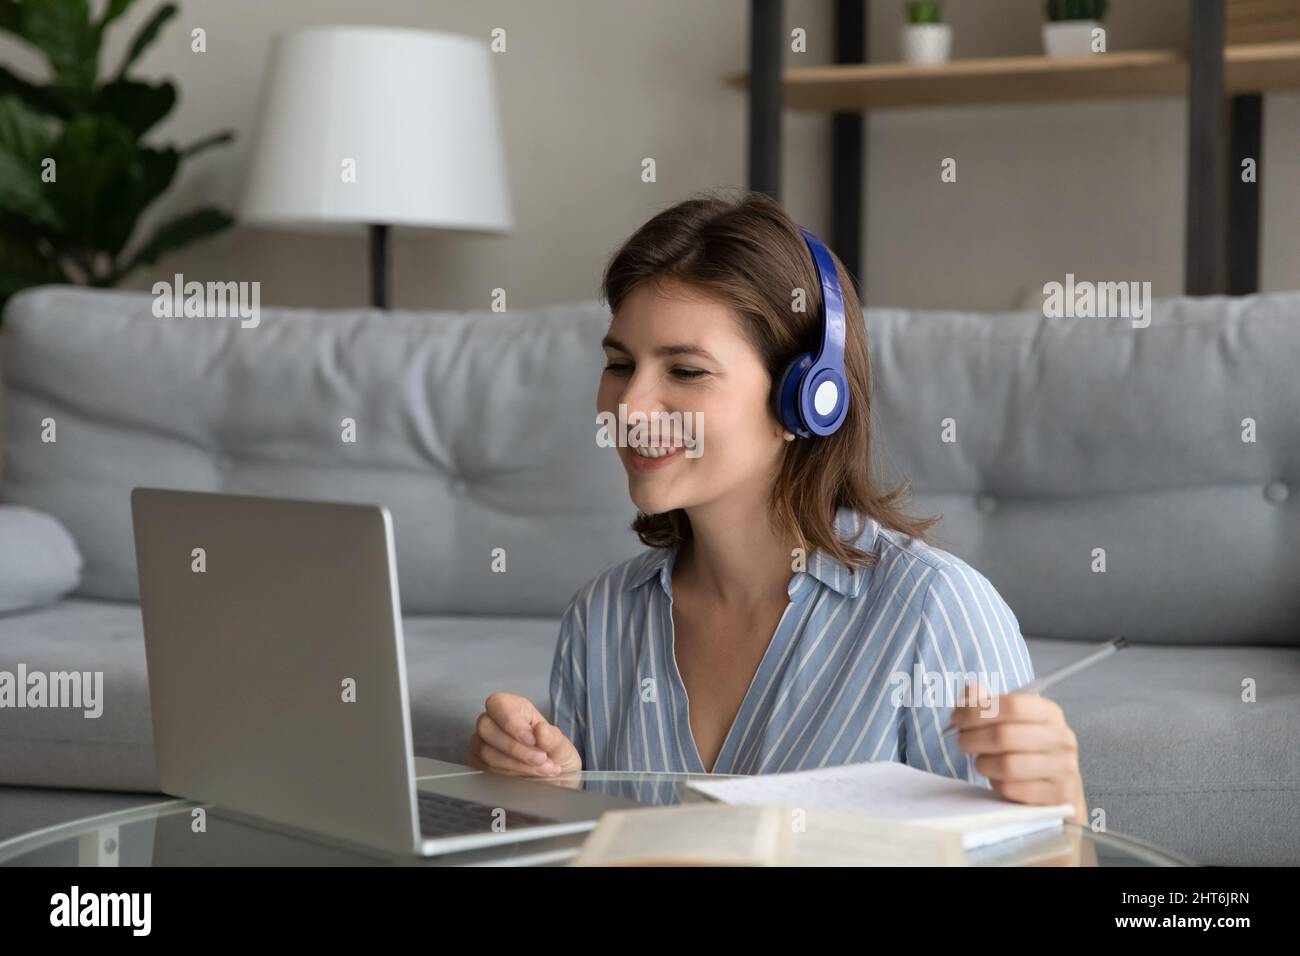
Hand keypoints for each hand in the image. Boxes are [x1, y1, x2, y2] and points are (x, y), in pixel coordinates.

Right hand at [467, 692, 581, 777]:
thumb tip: (541, 730)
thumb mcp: (562, 746)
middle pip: (486, 728)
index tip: (532, 740)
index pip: (498, 704)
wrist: (554, 778)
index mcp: (513, 707)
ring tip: (540, 769)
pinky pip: (484, 769)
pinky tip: (526, 775)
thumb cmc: (555, 755)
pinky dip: (508, 775)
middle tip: (540, 759)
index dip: (512, 722)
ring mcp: (483, 742)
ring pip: (486, 752)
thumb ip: (553, 738)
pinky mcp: (479, 763)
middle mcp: (493, 722)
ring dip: (516, 764)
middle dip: (515, 748)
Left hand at [948, 683, 1087, 824]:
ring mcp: (1064, 768)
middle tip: (962, 743)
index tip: (956, 719)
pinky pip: (1012, 789)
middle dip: (972, 739)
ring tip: (981, 762)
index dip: (978, 711)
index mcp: (1050, 713)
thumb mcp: (1010, 721)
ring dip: (983, 763)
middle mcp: (1062, 738)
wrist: (1058, 787)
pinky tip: (999, 780)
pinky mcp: (1058, 796)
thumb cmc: (1027, 748)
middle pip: (1004, 735)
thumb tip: (969, 694)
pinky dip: (997, 784)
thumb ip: (986, 703)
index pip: (1013, 705)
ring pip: (1006, 765)